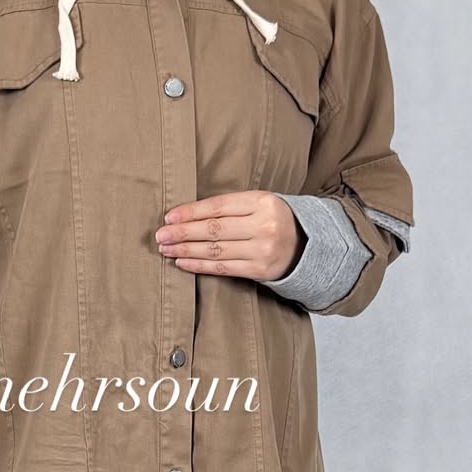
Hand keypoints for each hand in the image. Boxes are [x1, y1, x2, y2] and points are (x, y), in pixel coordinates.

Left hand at [153, 190, 306, 281]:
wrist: (310, 246)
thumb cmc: (276, 220)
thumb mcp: (260, 203)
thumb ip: (231, 206)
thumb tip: (188, 214)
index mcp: (263, 201)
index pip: (218, 206)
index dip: (191, 212)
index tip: (169, 216)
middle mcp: (264, 225)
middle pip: (214, 229)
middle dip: (183, 232)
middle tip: (160, 235)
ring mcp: (263, 249)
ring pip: (215, 250)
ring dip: (186, 249)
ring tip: (166, 249)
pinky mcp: (260, 270)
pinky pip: (223, 267)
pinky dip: (199, 265)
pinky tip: (183, 262)